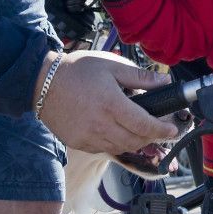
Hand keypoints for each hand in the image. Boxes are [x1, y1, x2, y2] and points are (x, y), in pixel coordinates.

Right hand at [34, 50, 179, 154]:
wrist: (41, 82)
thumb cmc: (76, 70)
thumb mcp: (111, 65)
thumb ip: (140, 77)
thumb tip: (164, 81)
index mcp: (112, 104)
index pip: (145, 125)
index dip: (162, 130)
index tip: (171, 130)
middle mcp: (101, 125)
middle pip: (136, 141)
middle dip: (150, 137)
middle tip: (155, 129)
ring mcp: (88, 137)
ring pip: (121, 147)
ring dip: (133, 141)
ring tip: (136, 130)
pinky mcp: (78, 142)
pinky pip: (103, 148)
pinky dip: (114, 143)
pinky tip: (113, 130)